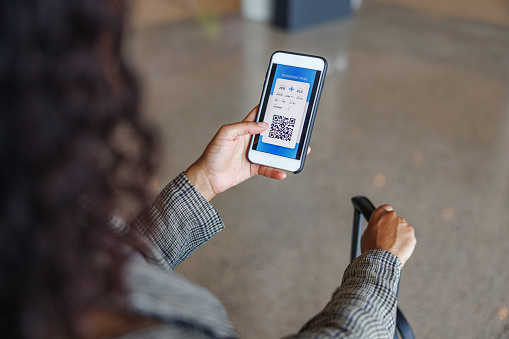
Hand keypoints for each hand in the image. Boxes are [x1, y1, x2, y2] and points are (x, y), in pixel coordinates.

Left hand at [186, 106, 304, 200]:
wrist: (207, 176)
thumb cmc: (213, 153)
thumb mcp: (226, 134)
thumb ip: (244, 127)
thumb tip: (263, 125)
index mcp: (243, 129)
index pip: (258, 115)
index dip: (269, 109)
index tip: (283, 103)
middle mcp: (250, 140)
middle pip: (270, 133)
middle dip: (283, 130)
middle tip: (298, 128)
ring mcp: (253, 154)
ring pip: (273, 151)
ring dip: (285, 152)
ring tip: (299, 151)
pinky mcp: (253, 168)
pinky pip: (268, 168)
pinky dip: (275, 171)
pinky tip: (283, 172)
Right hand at [360, 205, 415, 265]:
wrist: (381, 259)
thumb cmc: (371, 249)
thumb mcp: (366, 235)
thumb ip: (374, 227)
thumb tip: (378, 229)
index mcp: (379, 214)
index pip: (385, 208)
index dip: (385, 215)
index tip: (386, 221)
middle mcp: (391, 216)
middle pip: (395, 219)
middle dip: (393, 227)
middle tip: (388, 238)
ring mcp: (403, 223)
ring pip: (402, 228)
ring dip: (400, 234)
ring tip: (393, 246)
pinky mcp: (410, 232)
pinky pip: (409, 236)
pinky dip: (406, 241)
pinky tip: (399, 249)